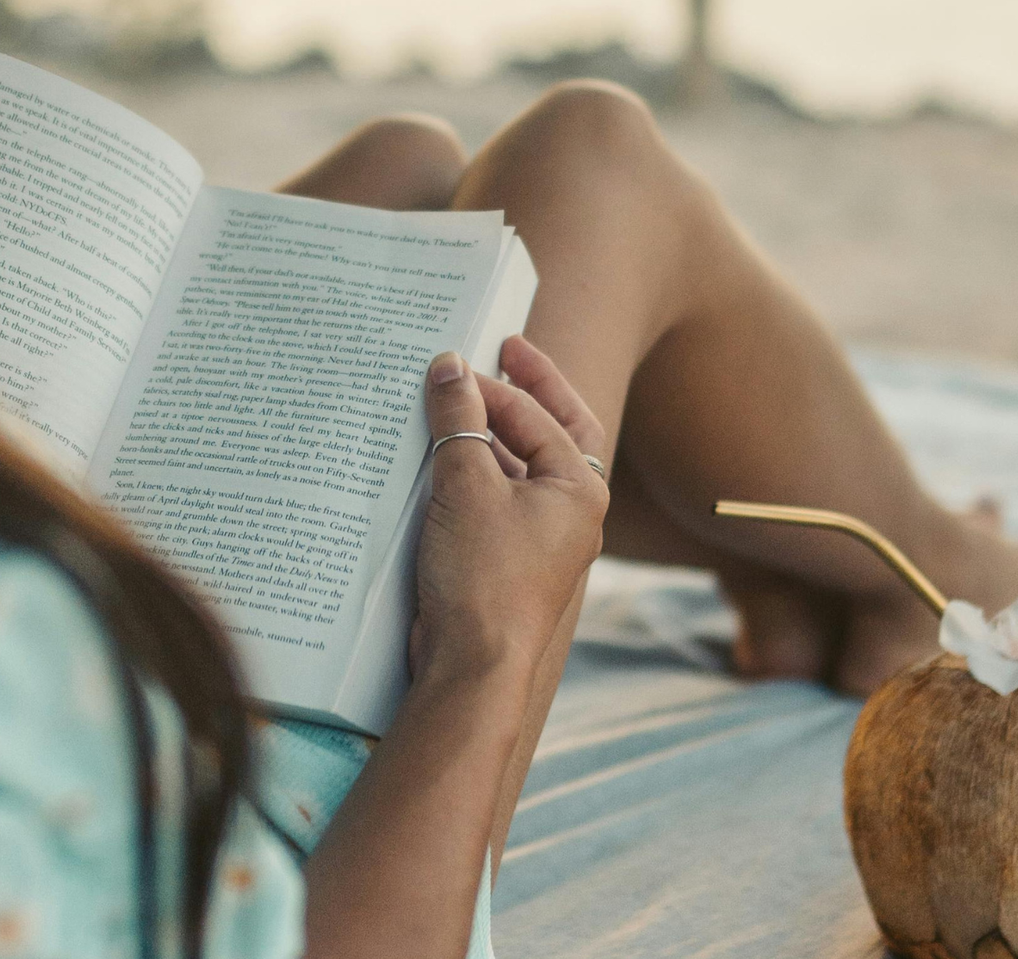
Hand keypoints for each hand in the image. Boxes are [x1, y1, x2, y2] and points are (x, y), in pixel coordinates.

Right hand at [409, 336, 610, 683]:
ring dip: (490, 434)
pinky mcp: (507, 559)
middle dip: (528, 392)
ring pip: (522, 466)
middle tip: (503, 351)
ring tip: (454, 404)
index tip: (449, 363)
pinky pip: (496, 499)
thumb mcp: (466, 484)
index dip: (491, 385)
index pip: (536, 415)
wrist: (474, 666)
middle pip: (555, 431)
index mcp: (580, 489)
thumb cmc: (484, 578)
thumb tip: (449, 365)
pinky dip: (473, 473)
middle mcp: (570, 512)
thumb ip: (457, 419)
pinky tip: (437, 462)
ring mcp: (541, 538)